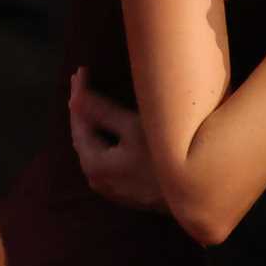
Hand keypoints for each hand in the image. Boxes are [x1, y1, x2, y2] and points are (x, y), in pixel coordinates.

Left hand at [69, 68, 165, 210]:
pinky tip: (107, 126)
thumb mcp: (133, 128)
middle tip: (81, 80)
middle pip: (83, 136)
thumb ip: (102, 112)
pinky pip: (105, 155)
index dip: (78, 94)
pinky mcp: (124, 188)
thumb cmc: (162, 157)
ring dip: (92, 122)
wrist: (190, 195)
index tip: (80, 71)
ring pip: (94, 146)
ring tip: (90, 98)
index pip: (78, 122)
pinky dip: (103, 135)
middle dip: (82, 107)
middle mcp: (96, 178)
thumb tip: (74, 96)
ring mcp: (110, 186)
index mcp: (93, 163)